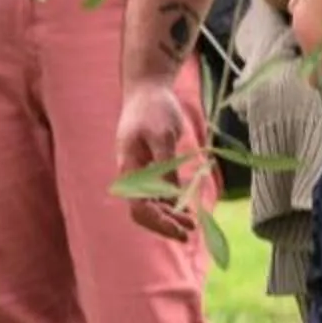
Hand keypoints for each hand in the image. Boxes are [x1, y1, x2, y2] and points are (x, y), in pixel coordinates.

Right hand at [112, 80, 203, 239]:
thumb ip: (166, 168)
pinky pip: (157, 192)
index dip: (159, 222)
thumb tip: (171, 199)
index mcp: (129, 169)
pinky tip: (185, 208)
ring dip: (170, 216)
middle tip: (190, 233)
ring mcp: (139, 171)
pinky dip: (171, 202)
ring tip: (192, 224)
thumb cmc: (153, 109)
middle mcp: (131, 174)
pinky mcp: (149, 166)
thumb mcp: (163, 137)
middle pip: (143, 211)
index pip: (139, 208)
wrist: (147, 89)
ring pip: (151, 204)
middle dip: (165, 224)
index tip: (180, 229)